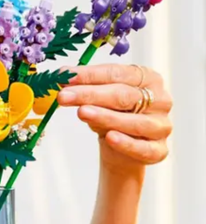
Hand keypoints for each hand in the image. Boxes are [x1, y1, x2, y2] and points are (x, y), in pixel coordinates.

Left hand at [57, 64, 172, 170]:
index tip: (64, 75)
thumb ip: (84, 86)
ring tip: (81, 112)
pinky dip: (126, 143)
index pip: (117, 73)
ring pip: (134, 121)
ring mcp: (162, 126)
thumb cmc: (111, 115)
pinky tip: (110, 138)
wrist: (121, 149)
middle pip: (124, 96)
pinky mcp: (159, 150)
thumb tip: (61, 76)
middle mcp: (160, 100)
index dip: (89, 75)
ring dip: (106, 117)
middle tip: (64, 96)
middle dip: (90, 95)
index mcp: (148, 78)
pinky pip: (142, 148)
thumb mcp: (97, 98)